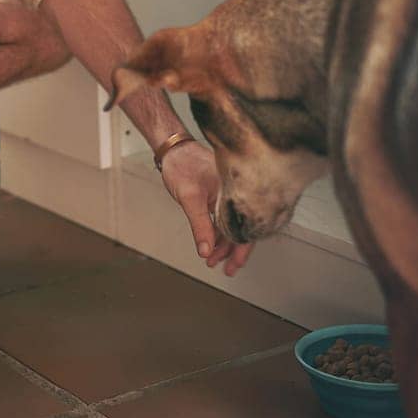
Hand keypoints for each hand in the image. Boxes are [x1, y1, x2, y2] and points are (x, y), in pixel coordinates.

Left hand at [159, 139, 252, 277]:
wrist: (173, 149)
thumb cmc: (182, 165)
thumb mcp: (190, 199)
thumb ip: (199, 226)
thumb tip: (206, 249)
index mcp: (234, 191)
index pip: (244, 226)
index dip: (241, 249)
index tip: (234, 265)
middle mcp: (235, 192)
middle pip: (240, 228)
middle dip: (232, 251)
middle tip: (227, 268)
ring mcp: (228, 193)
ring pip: (231, 224)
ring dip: (223, 243)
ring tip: (213, 259)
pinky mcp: (220, 194)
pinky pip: (224, 217)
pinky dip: (218, 231)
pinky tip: (211, 243)